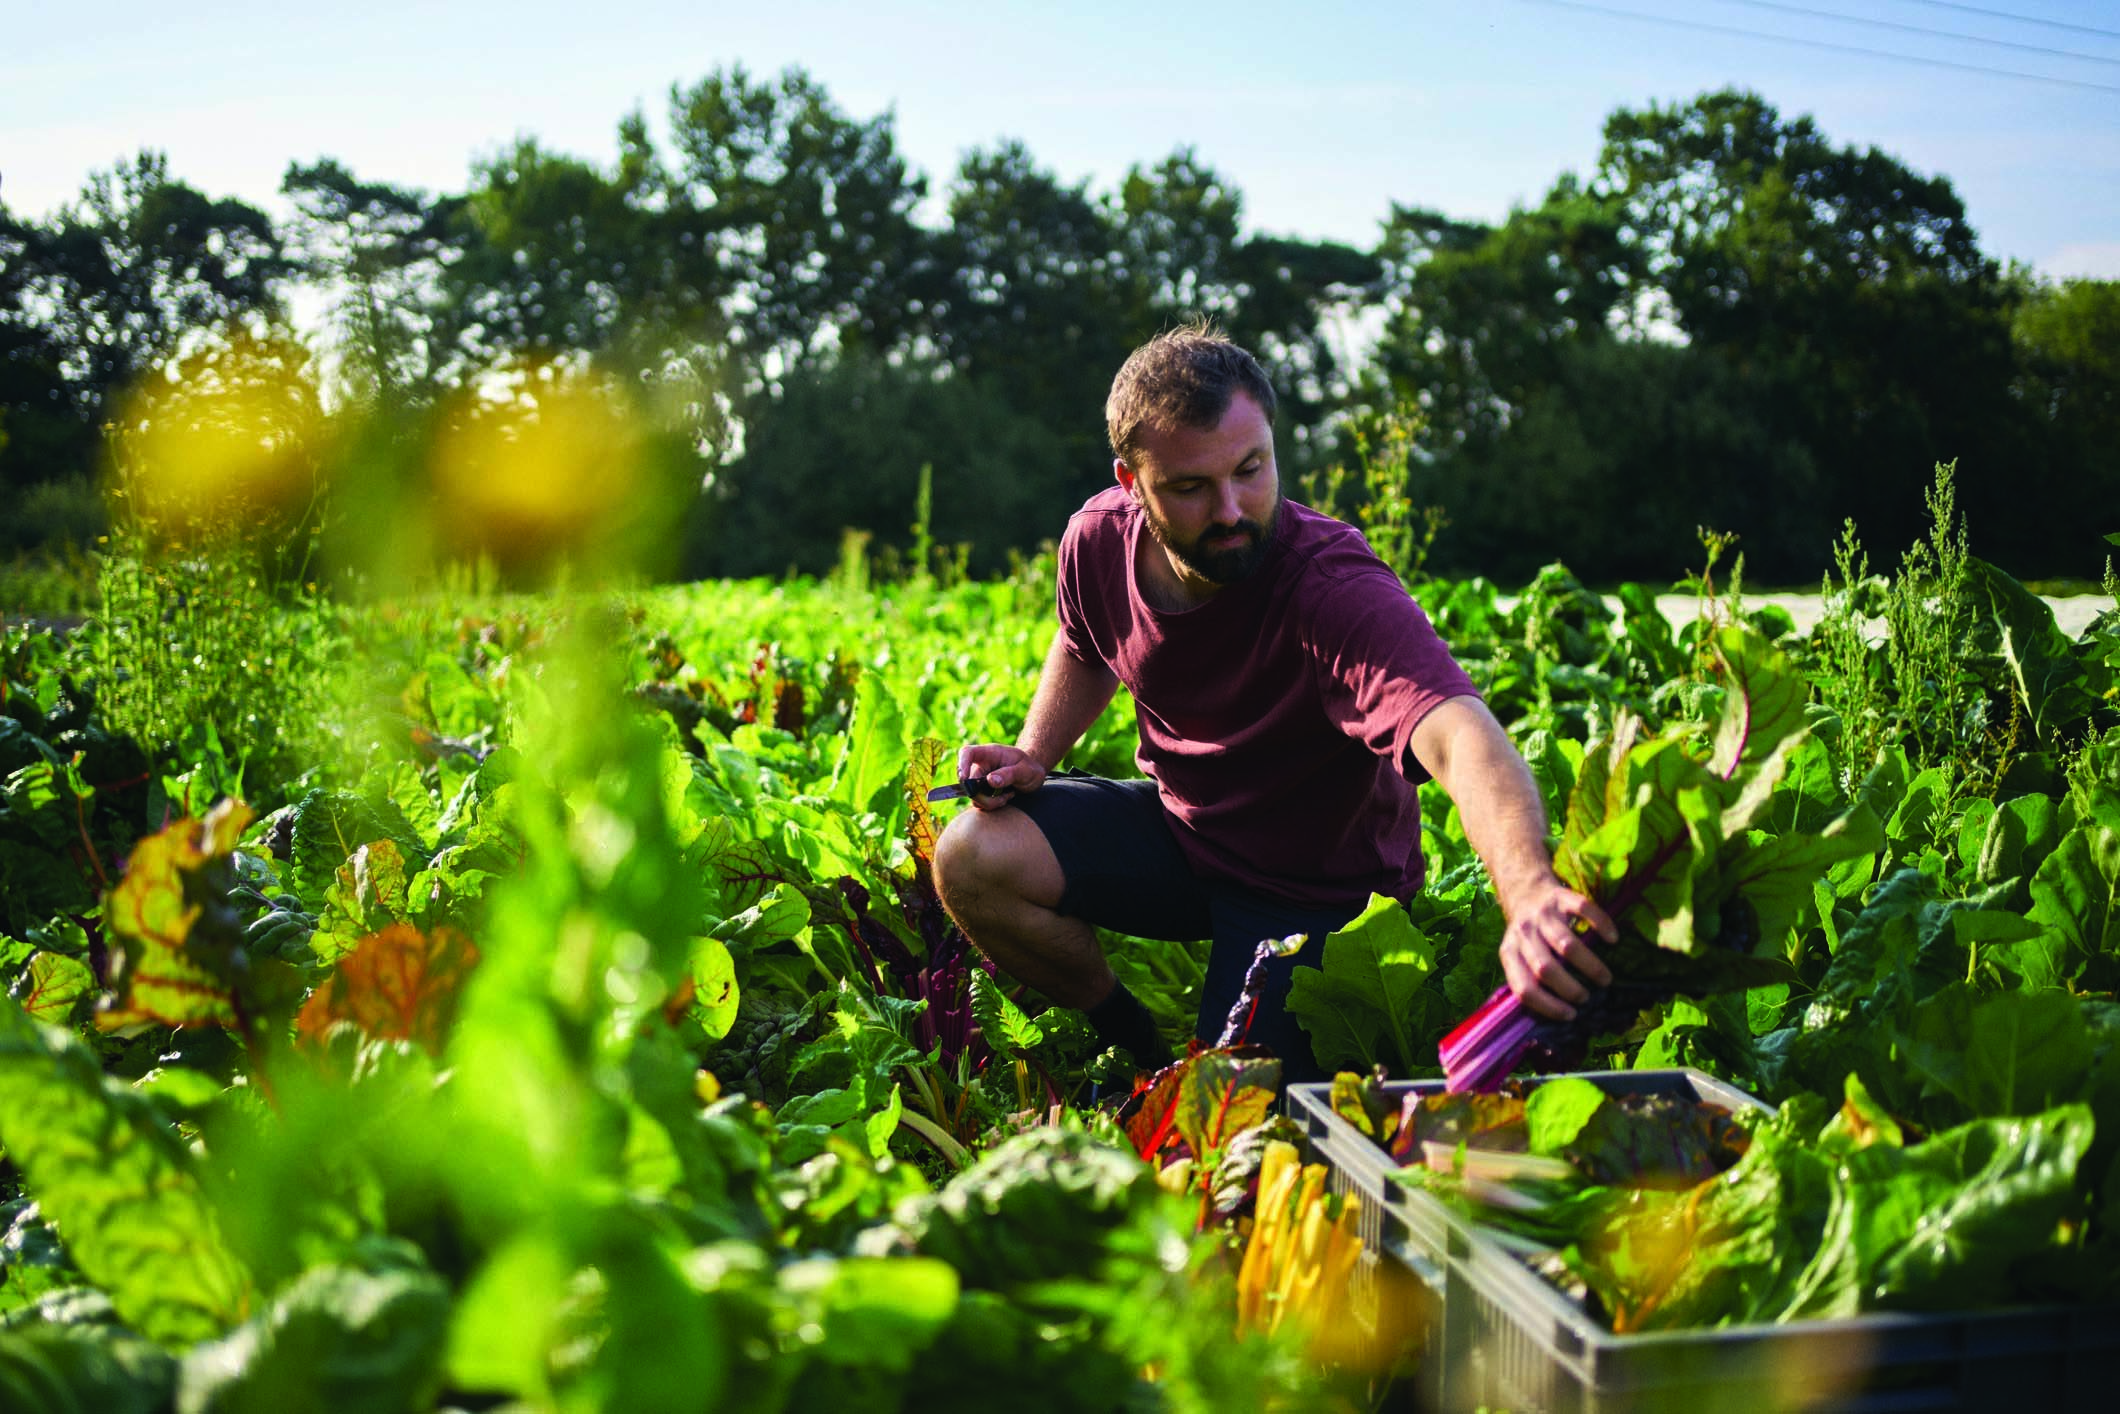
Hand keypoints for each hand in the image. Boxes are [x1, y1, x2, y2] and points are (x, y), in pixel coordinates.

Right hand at [954, 744, 1046, 811]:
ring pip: (973, 795)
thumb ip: (1009, 774)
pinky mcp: (982, 790)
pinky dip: (991, 805)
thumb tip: (990, 780)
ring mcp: (980, 778)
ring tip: (1008, 796)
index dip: (962, 764)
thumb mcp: (1025, 770)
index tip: (965, 778)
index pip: (967, 752)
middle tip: (1004, 797)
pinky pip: (979, 802)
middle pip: (967, 782)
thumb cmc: (1030, 768)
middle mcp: (981, 765)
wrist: (1033, 776)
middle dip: (983, 795)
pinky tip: (1004, 798)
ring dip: (989, 802)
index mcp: (990, 753)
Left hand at [1498, 876, 1616, 1021]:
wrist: (1526, 890)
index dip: (1547, 1006)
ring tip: (1605, 979)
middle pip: (1545, 969)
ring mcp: (1542, 914)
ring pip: (1566, 945)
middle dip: (1569, 989)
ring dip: (1590, 966)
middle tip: (1587, 998)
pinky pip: (1584, 910)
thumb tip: (1559, 1016)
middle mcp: (1523, 934)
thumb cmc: (1529, 935)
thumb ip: (1531, 978)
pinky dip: (1602, 926)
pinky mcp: (1561, 896)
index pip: (1524, 988)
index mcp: (1509, 953)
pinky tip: (1613, 939)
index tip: (1570, 1015)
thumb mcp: (1520, 956)